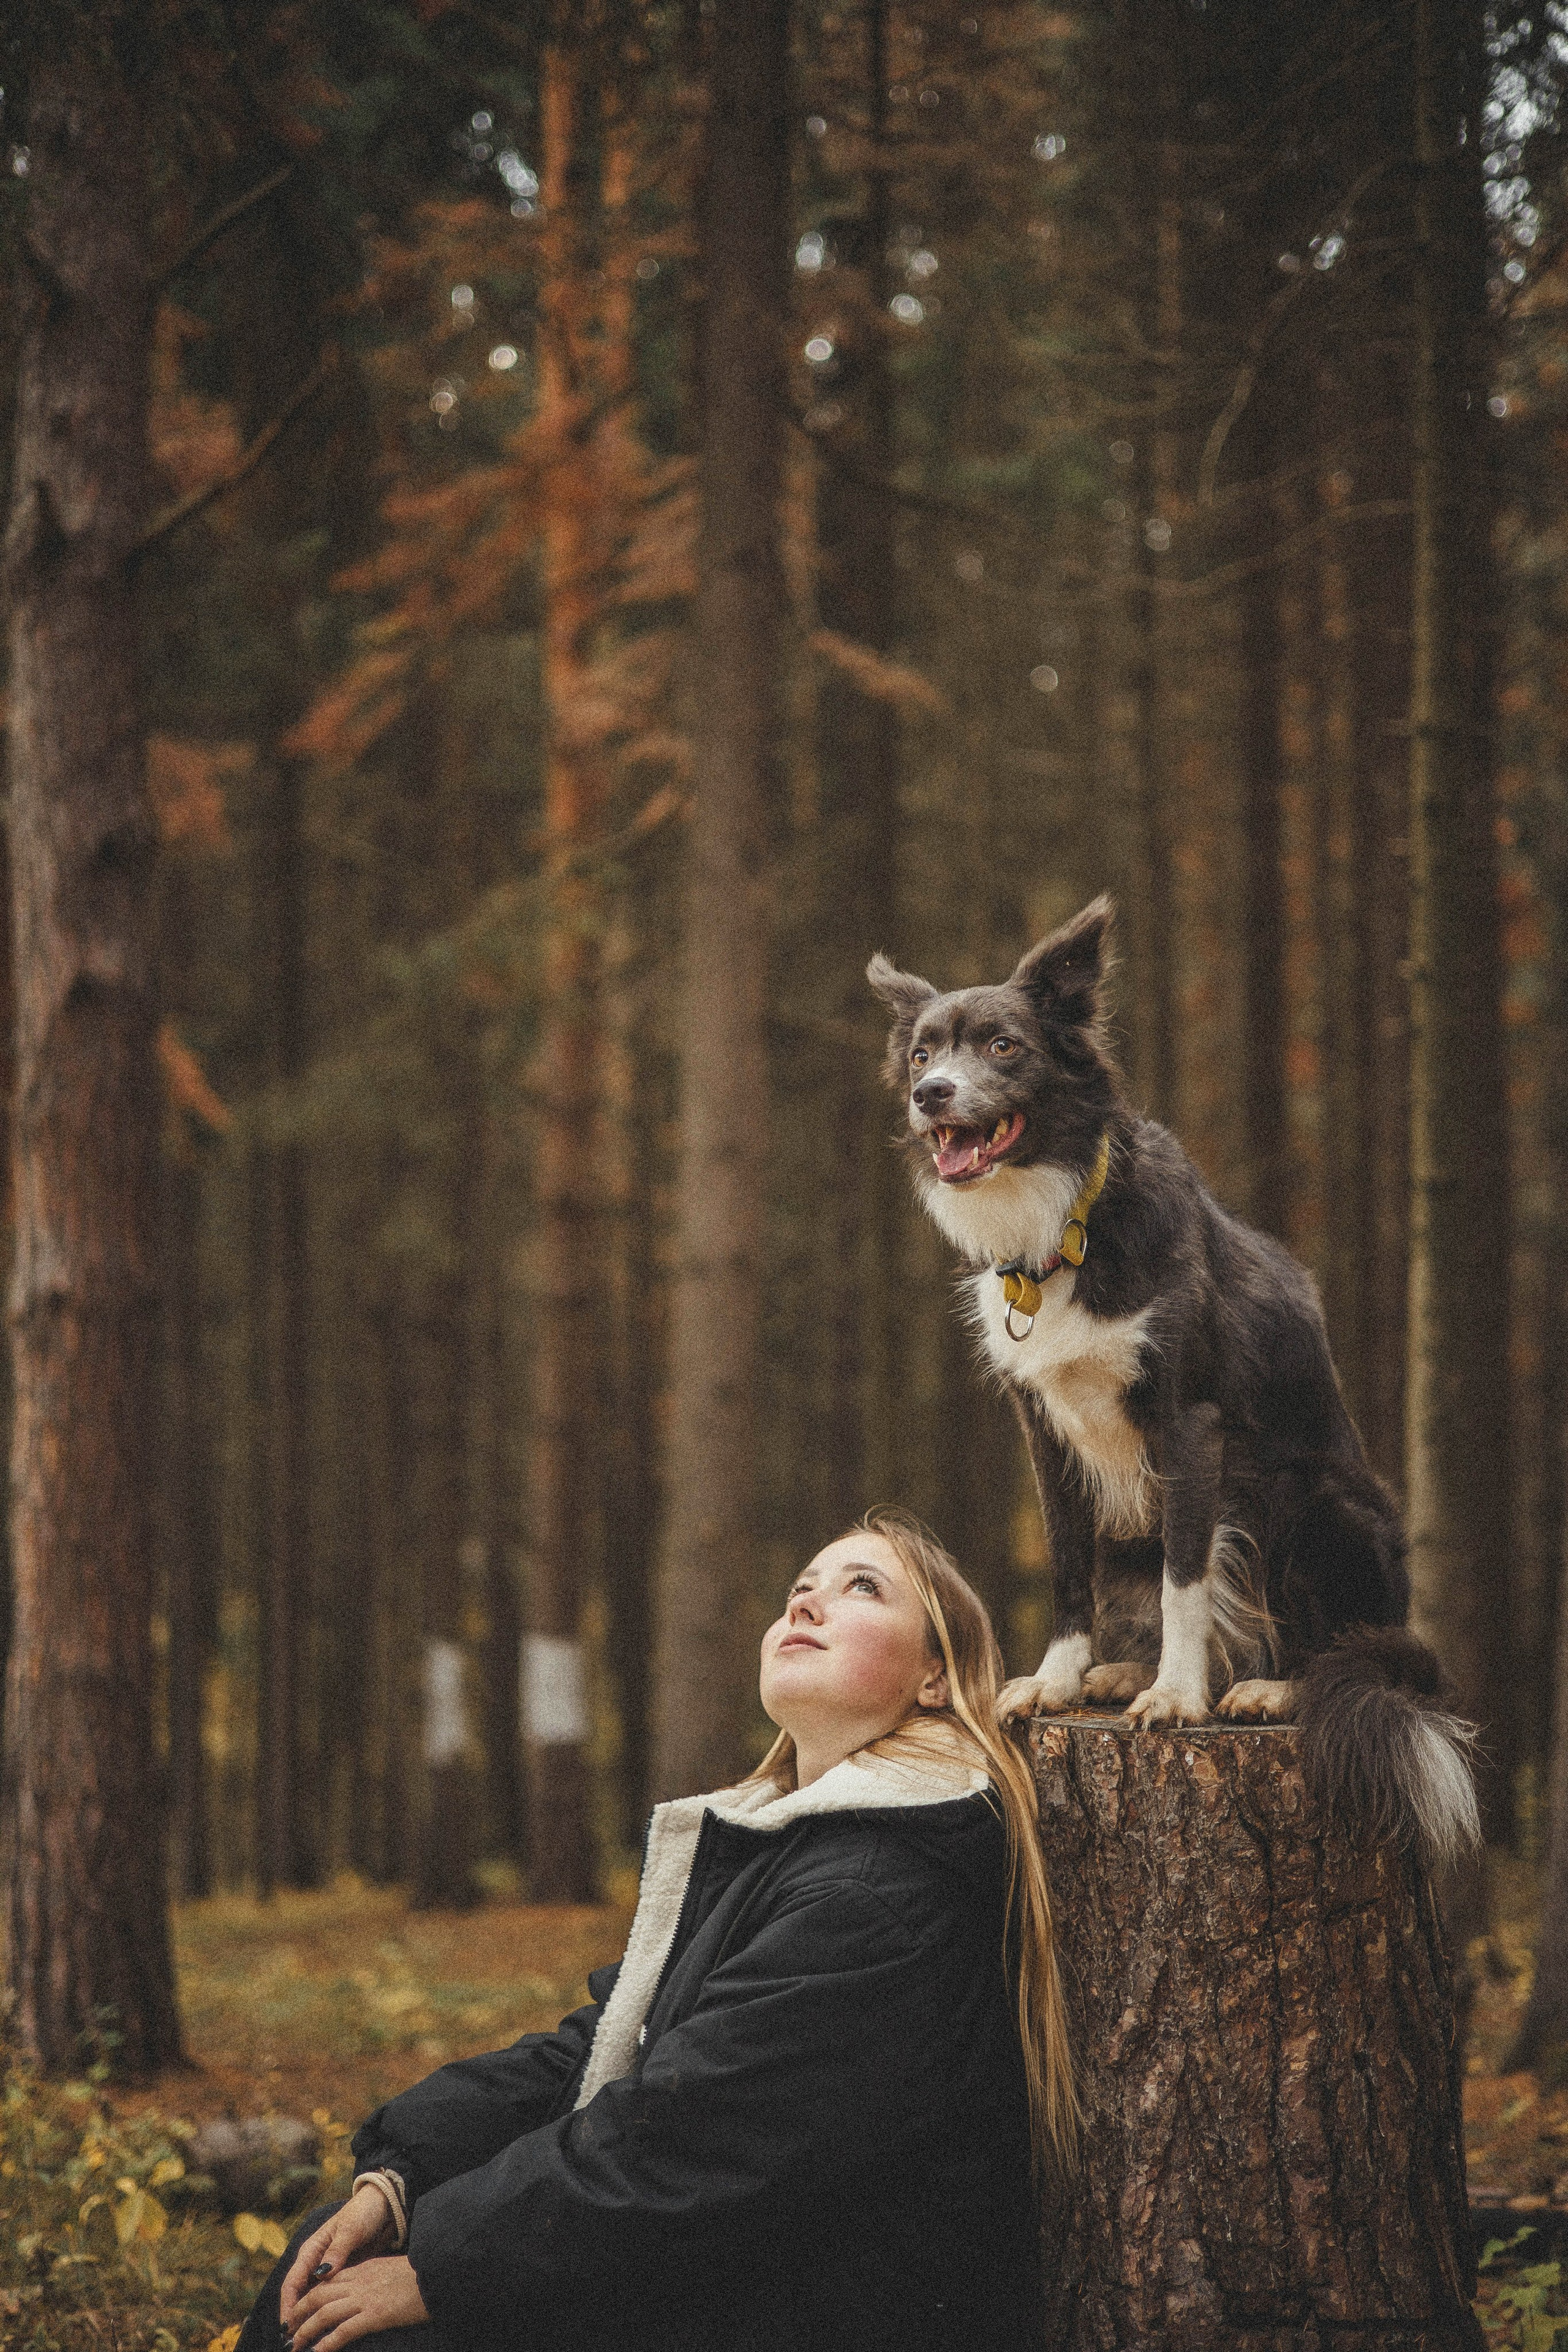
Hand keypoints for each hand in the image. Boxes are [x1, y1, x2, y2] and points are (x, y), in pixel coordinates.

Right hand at [280, 2189, 396, 2332]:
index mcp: (311, 2250)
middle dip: (295, 2319)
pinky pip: (329, 2298)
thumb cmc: (364, 2213)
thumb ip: (337, 2251)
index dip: (288, 2307)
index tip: (288, 2328)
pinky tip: (329, 2328)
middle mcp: (315, 2262)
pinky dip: (326, 2312)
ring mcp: (328, 2271)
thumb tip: (322, 2274)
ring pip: (312, 2300)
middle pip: (299, 2296)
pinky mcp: (341, 2275)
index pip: (292, 2283)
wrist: (383, 2205)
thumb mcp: (351, 2230)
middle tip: (294, 2344)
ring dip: (309, 2319)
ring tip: (307, 2342)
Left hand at [286, 2255, 429, 2350]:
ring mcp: (365, 2298)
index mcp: (363, 2269)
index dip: (308, 2296)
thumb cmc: (420, 2276)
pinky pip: (343, 2330)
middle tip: (287, 2330)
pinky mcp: (374, 2315)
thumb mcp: (390, 2271)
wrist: (438, 2273)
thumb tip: (363, 2295)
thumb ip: (372, 2280)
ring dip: (305, 2331)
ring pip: (324, 2313)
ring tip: (294, 2345)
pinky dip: (327, 2343)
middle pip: (318, 2295)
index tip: (297, 2310)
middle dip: (298, 2313)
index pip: (327, 2281)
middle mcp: (359, 2281)